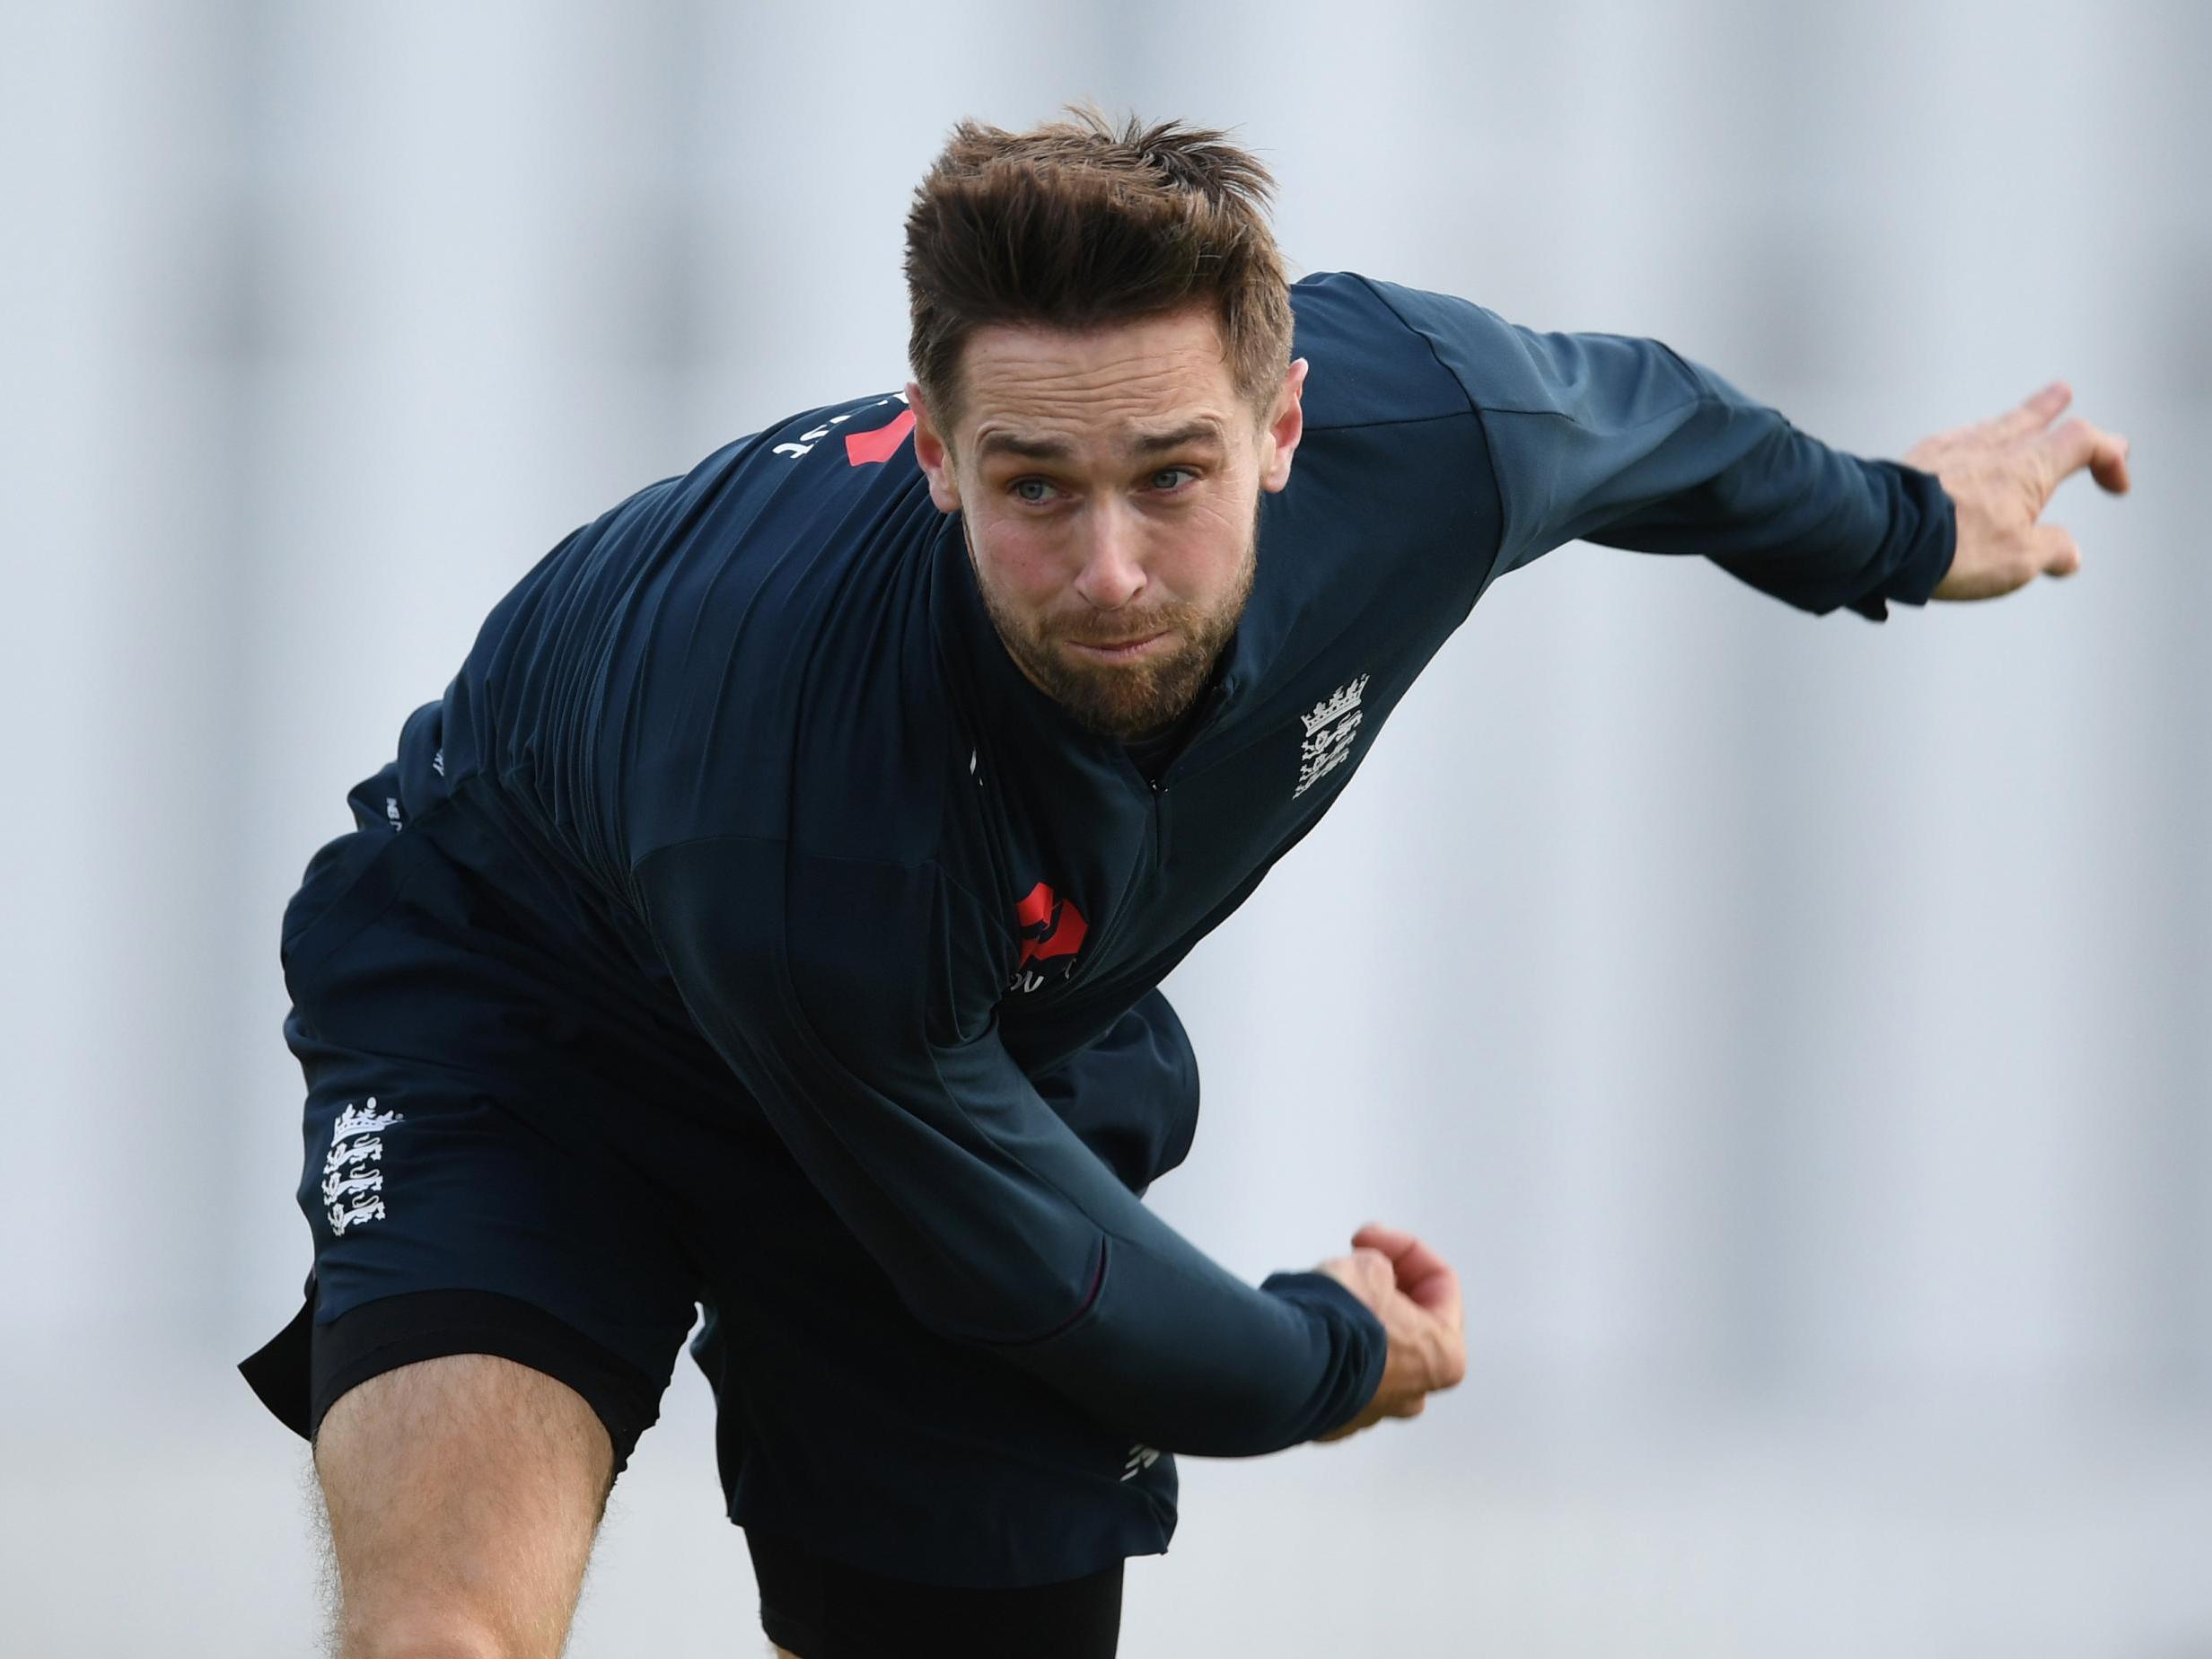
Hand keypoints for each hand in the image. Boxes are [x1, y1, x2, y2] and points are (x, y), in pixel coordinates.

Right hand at [1308, 1221, 1466, 1443]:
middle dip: (1381, 1287)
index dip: (1403, 1247)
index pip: (1440, 1282)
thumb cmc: (1336, 1321)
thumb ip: (1381, 1269)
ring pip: (1371, 1350)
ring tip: (1324, 1296)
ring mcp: (1371, 1411)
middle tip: (1350, 1265)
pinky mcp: (1331, 1420)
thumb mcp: (1369, 1267)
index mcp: (1444, 1356)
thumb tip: (1371, 1279)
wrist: (1282, 1367)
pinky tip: (1305, 1328)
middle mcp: (1414, 1392)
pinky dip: (1326, 1348)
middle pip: (1407, 1322)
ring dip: (1354, 1318)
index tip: (1363, 1237)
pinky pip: (1335, 1372)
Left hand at [1903, 382, 2130, 601]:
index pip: (2085, 442)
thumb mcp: (2021, 561)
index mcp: (2030, 467)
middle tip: (2062, 393)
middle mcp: (1993, 448)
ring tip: (2015, 418)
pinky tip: (1959, 445)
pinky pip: (1951, 441)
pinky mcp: (1916, 460)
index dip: (2110, 457)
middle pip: (2031, 417)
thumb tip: (2069, 554)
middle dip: (2051, 409)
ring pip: (1989, 426)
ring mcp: (1951, 449)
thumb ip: (2053, 551)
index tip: (2118, 486)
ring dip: (2010, 420)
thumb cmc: (1957, 548)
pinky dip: (1966, 440)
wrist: (1884, 537)